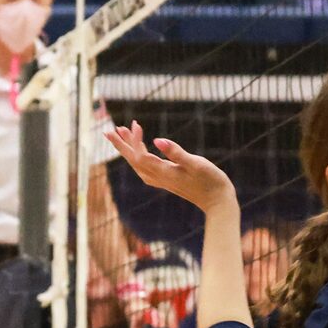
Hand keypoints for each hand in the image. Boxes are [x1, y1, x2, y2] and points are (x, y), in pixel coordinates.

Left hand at [104, 121, 237, 211]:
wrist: (218, 202)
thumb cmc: (211, 181)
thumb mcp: (196, 164)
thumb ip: (176, 152)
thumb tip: (157, 140)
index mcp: (164, 173)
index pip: (140, 156)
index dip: (135, 140)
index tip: (136, 124)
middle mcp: (159, 178)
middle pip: (133, 161)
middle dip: (121, 145)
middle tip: (109, 131)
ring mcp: (162, 181)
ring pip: (138, 164)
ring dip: (129, 150)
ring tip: (123, 134)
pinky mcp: (167, 181)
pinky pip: (145, 169)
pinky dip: (138, 157)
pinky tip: (140, 153)